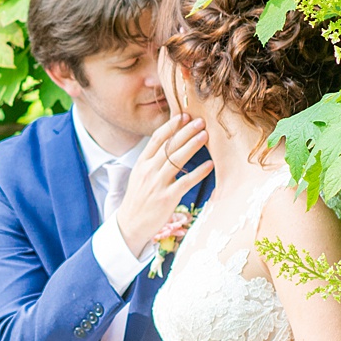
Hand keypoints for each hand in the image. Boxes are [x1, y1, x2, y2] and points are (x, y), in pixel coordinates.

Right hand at [114, 115, 213, 256]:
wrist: (130, 224)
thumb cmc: (139, 199)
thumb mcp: (139, 176)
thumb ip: (152, 161)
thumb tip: (169, 145)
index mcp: (142, 163)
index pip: (156, 139)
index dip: (170, 126)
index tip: (183, 116)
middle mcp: (149, 171)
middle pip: (169, 146)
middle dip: (186, 132)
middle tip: (200, 121)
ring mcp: (157, 184)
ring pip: (177, 160)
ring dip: (193, 146)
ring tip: (205, 135)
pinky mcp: (167, 198)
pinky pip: (186, 182)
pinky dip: (199, 173)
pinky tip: (210, 165)